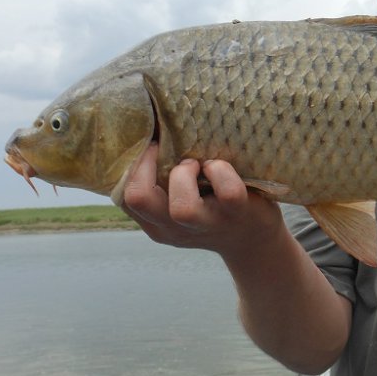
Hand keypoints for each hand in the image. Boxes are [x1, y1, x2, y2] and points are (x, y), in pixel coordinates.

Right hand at [120, 144, 283, 256]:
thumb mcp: (179, 206)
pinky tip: (218, 167)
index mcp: (157, 224)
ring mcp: (208, 224)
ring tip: (194, 164)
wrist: (252, 241)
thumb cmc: (210, 212)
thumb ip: (161, 188)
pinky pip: (228, 192)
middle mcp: (176, 229)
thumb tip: (147, 134)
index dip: (129, 166)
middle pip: (139, 199)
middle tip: (161, 149)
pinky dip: (220, 170)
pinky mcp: (237, 214)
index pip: (125, 198)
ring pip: (182, 208)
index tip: (146, 147)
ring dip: (184, 175)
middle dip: (146, 165)